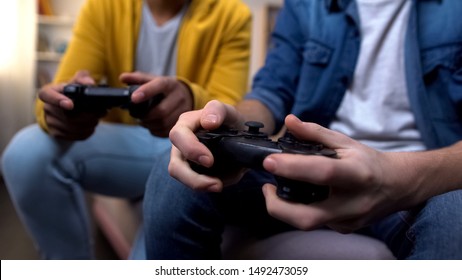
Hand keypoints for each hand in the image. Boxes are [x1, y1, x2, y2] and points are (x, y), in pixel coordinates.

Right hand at [38, 71, 105, 139]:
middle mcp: (47, 108)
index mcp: (49, 92)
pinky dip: (86, 132)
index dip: (58, 100)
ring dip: (90, 124)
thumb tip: (90, 83)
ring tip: (97, 118)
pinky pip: (74, 136)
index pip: (47, 95)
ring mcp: (50, 122)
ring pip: (73, 128)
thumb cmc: (72, 92)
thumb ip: (84, 78)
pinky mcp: (57, 133)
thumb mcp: (77, 81)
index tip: (70, 105)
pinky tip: (91, 126)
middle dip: (88, 115)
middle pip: (68, 116)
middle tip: (101, 112)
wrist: (65, 107)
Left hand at [120, 72, 193, 136]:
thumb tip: (122, 78)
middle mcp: (179, 97)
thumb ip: (137, 79)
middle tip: (138, 116)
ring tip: (143, 121)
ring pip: (164, 123)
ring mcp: (182, 111)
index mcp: (169, 84)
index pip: (159, 86)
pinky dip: (155, 130)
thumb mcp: (153, 80)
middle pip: (162, 111)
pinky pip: (166, 131)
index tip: (134, 98)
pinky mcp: (181, 123)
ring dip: (149, 124)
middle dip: (146, 116)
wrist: (185, 96)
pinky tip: (151, 125)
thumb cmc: (164, 89)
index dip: (146, 92)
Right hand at [168, 100, 245, 191]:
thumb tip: (209, 122)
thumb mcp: (227, 110)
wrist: (238, 134)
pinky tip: (221, 183)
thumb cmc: (228, 120)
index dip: (191, 150)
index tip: (209, 161)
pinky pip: (196, 184)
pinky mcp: (194, 174)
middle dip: (192, 178)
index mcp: (185, 125)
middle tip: (216, 184)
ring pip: (183, 178)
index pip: (178, 136)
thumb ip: (217, 110)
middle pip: (175, 166)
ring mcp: (186, 161)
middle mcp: (181, 145)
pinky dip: (208, 186)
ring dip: (200, 186)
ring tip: (219, 186)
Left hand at [261, 114, 426, 232]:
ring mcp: (348, 221)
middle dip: (277, 206)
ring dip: (285, 208)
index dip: (292, 168)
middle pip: (307, 217)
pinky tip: (300, 196)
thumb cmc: (368, 162)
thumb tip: (289, 121)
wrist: (397, 186)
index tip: (269, 161)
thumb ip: (315, 132)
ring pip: (307, 223)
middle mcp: (354, 203)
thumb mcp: (345, 142)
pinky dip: (300, 209)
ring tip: (277, 190)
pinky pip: (315, 222)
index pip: (322, 173)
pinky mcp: (344, 229)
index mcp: (357, 174)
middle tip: (267, 187)